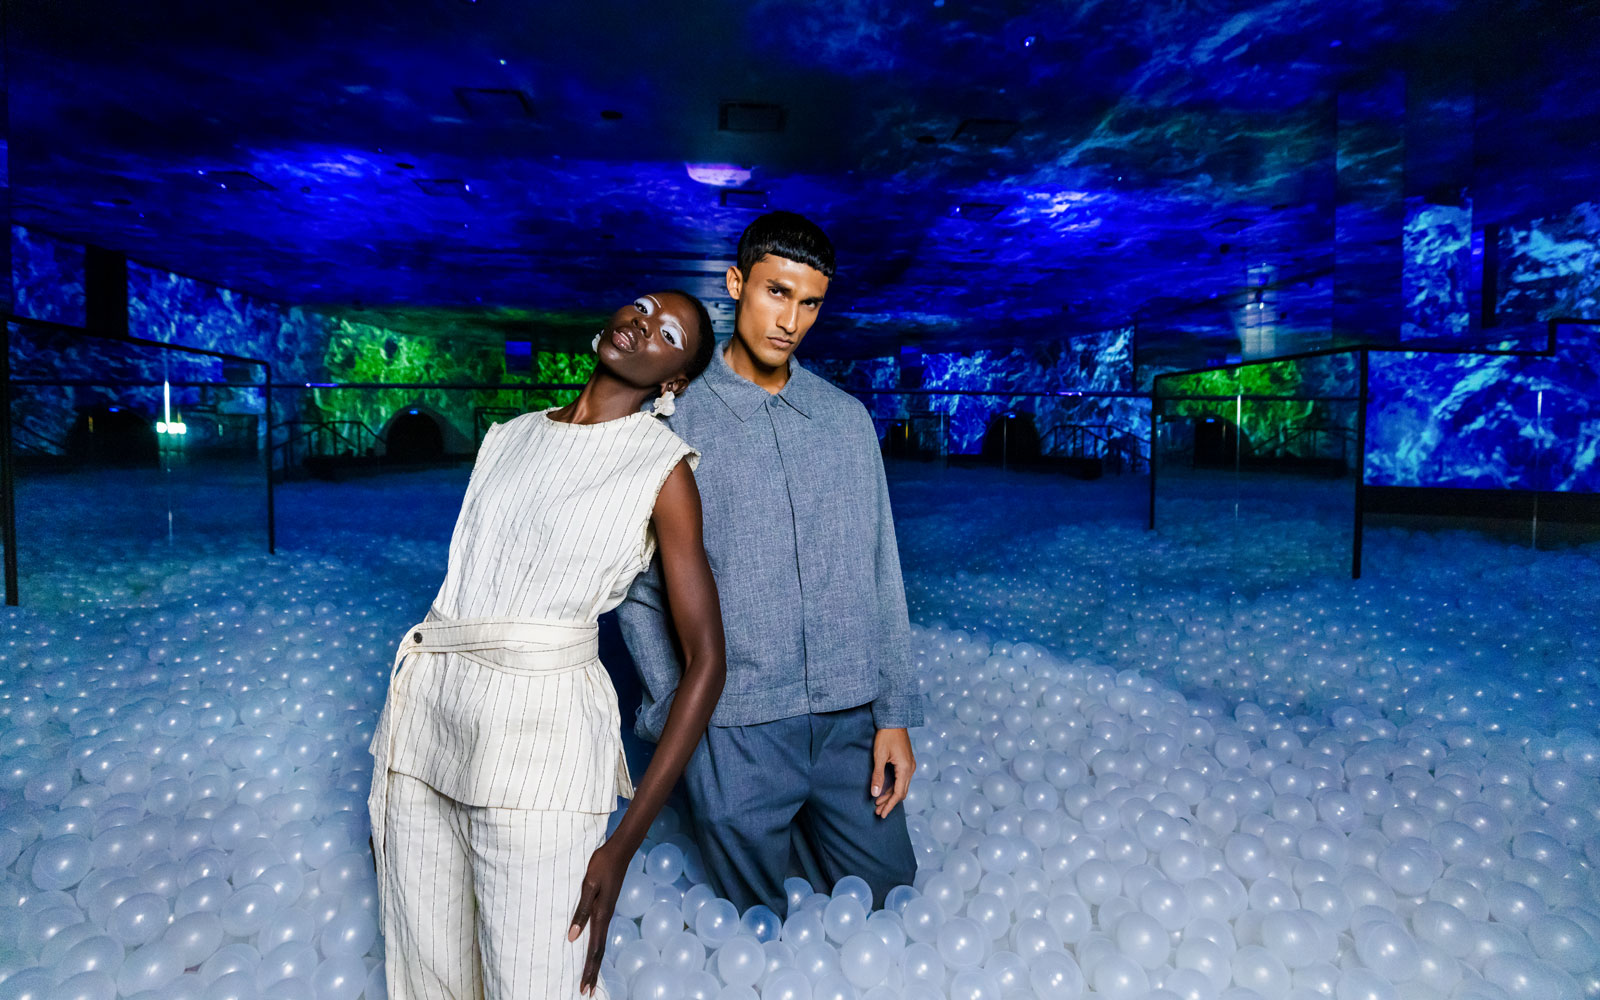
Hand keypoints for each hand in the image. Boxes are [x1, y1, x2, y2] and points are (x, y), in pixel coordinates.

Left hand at [568, 838, 627, 995]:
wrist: (620, 850)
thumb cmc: (602, 864)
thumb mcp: (588, 886)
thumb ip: (581, 911)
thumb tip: (572, 937)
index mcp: (601, 915)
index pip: (594, 949)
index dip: (589, 969)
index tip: (584, 987)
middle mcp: (606, 917)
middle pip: (599, 950)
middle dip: (592, 971)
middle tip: (586, 991)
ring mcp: (608, 912)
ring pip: (600, 943)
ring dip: (595, 962)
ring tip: (590, 977)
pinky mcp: (606, 907)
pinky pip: (601, 933)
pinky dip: (596, 947)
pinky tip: (593, 949)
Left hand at [871, 727, 914, 818]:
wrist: (894, 720)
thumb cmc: (886, 736)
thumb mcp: (879, 756)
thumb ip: (877, 776)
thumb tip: (875, 794)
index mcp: (905, 769)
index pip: (898, 793)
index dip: (890, 805)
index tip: (881, 814)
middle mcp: (910, 769)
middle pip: (901, 792)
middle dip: (889, 803)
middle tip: (877, 812)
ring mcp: (910, 765)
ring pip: (902, 786)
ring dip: (891, 796)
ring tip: (878, 803)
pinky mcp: (907, 762)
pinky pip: (902, 780)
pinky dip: (893, 787)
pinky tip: (884, 791)